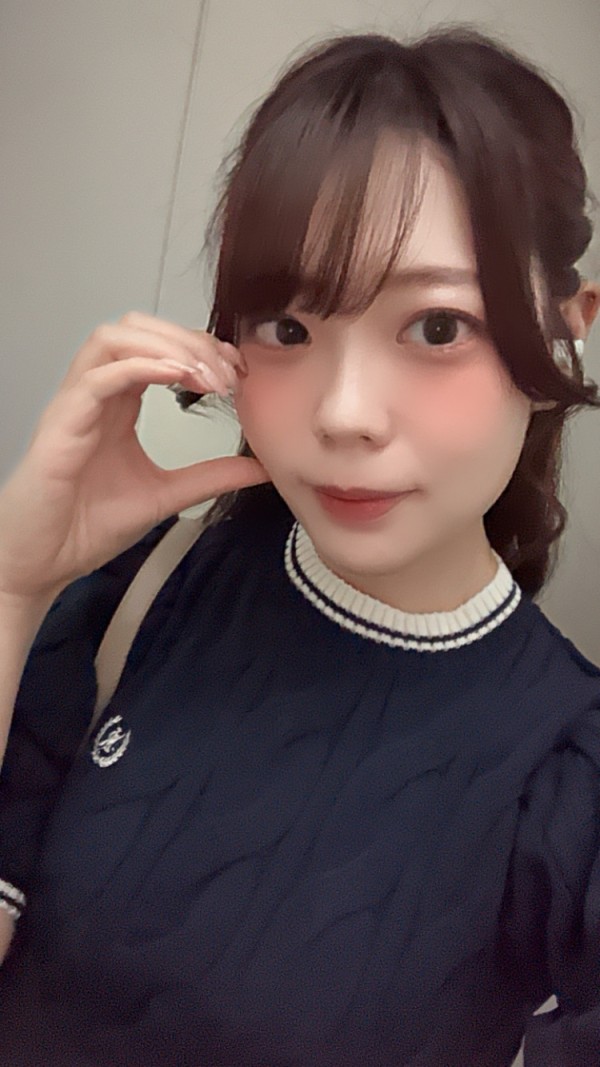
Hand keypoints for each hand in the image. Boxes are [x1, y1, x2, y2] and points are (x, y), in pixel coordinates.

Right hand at [0, 311, 269, 601]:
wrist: (43, 563)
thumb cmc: (85, 527)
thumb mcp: (166, 495)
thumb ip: (211, 476)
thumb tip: (259, 466)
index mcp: (118, 404)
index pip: (157, 347)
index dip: (199, 348)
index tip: (237, 371)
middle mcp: (96, 395)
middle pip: (137, 329)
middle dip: (187, 338)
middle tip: (226, 370)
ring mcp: (76, 404)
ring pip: (113, 338)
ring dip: (165, 345)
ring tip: (205, 374)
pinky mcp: (62, 424)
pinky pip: (98, 377)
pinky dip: (139, 366)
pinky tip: (176, 377)